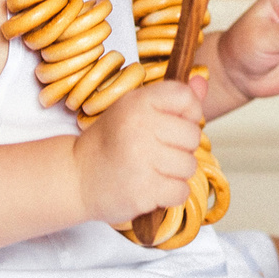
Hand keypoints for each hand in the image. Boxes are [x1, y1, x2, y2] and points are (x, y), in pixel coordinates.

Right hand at [72, 77, 201, 226]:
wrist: (76, 177)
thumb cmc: (110, 142)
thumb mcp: (134, 110)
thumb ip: (171, 99)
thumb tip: (202, 83)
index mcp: (138, 102)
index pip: (186, 97)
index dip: (189, 112)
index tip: (174, 123)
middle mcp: (140, 127)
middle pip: (193, 135)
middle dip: (182, 147)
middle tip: (157, 151)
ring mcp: (141, 160)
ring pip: (189, 166)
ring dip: (176, 172)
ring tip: (152, 170)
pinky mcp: (143, 191)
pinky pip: (181, 191)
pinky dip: (170, 194)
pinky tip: (150, 187)